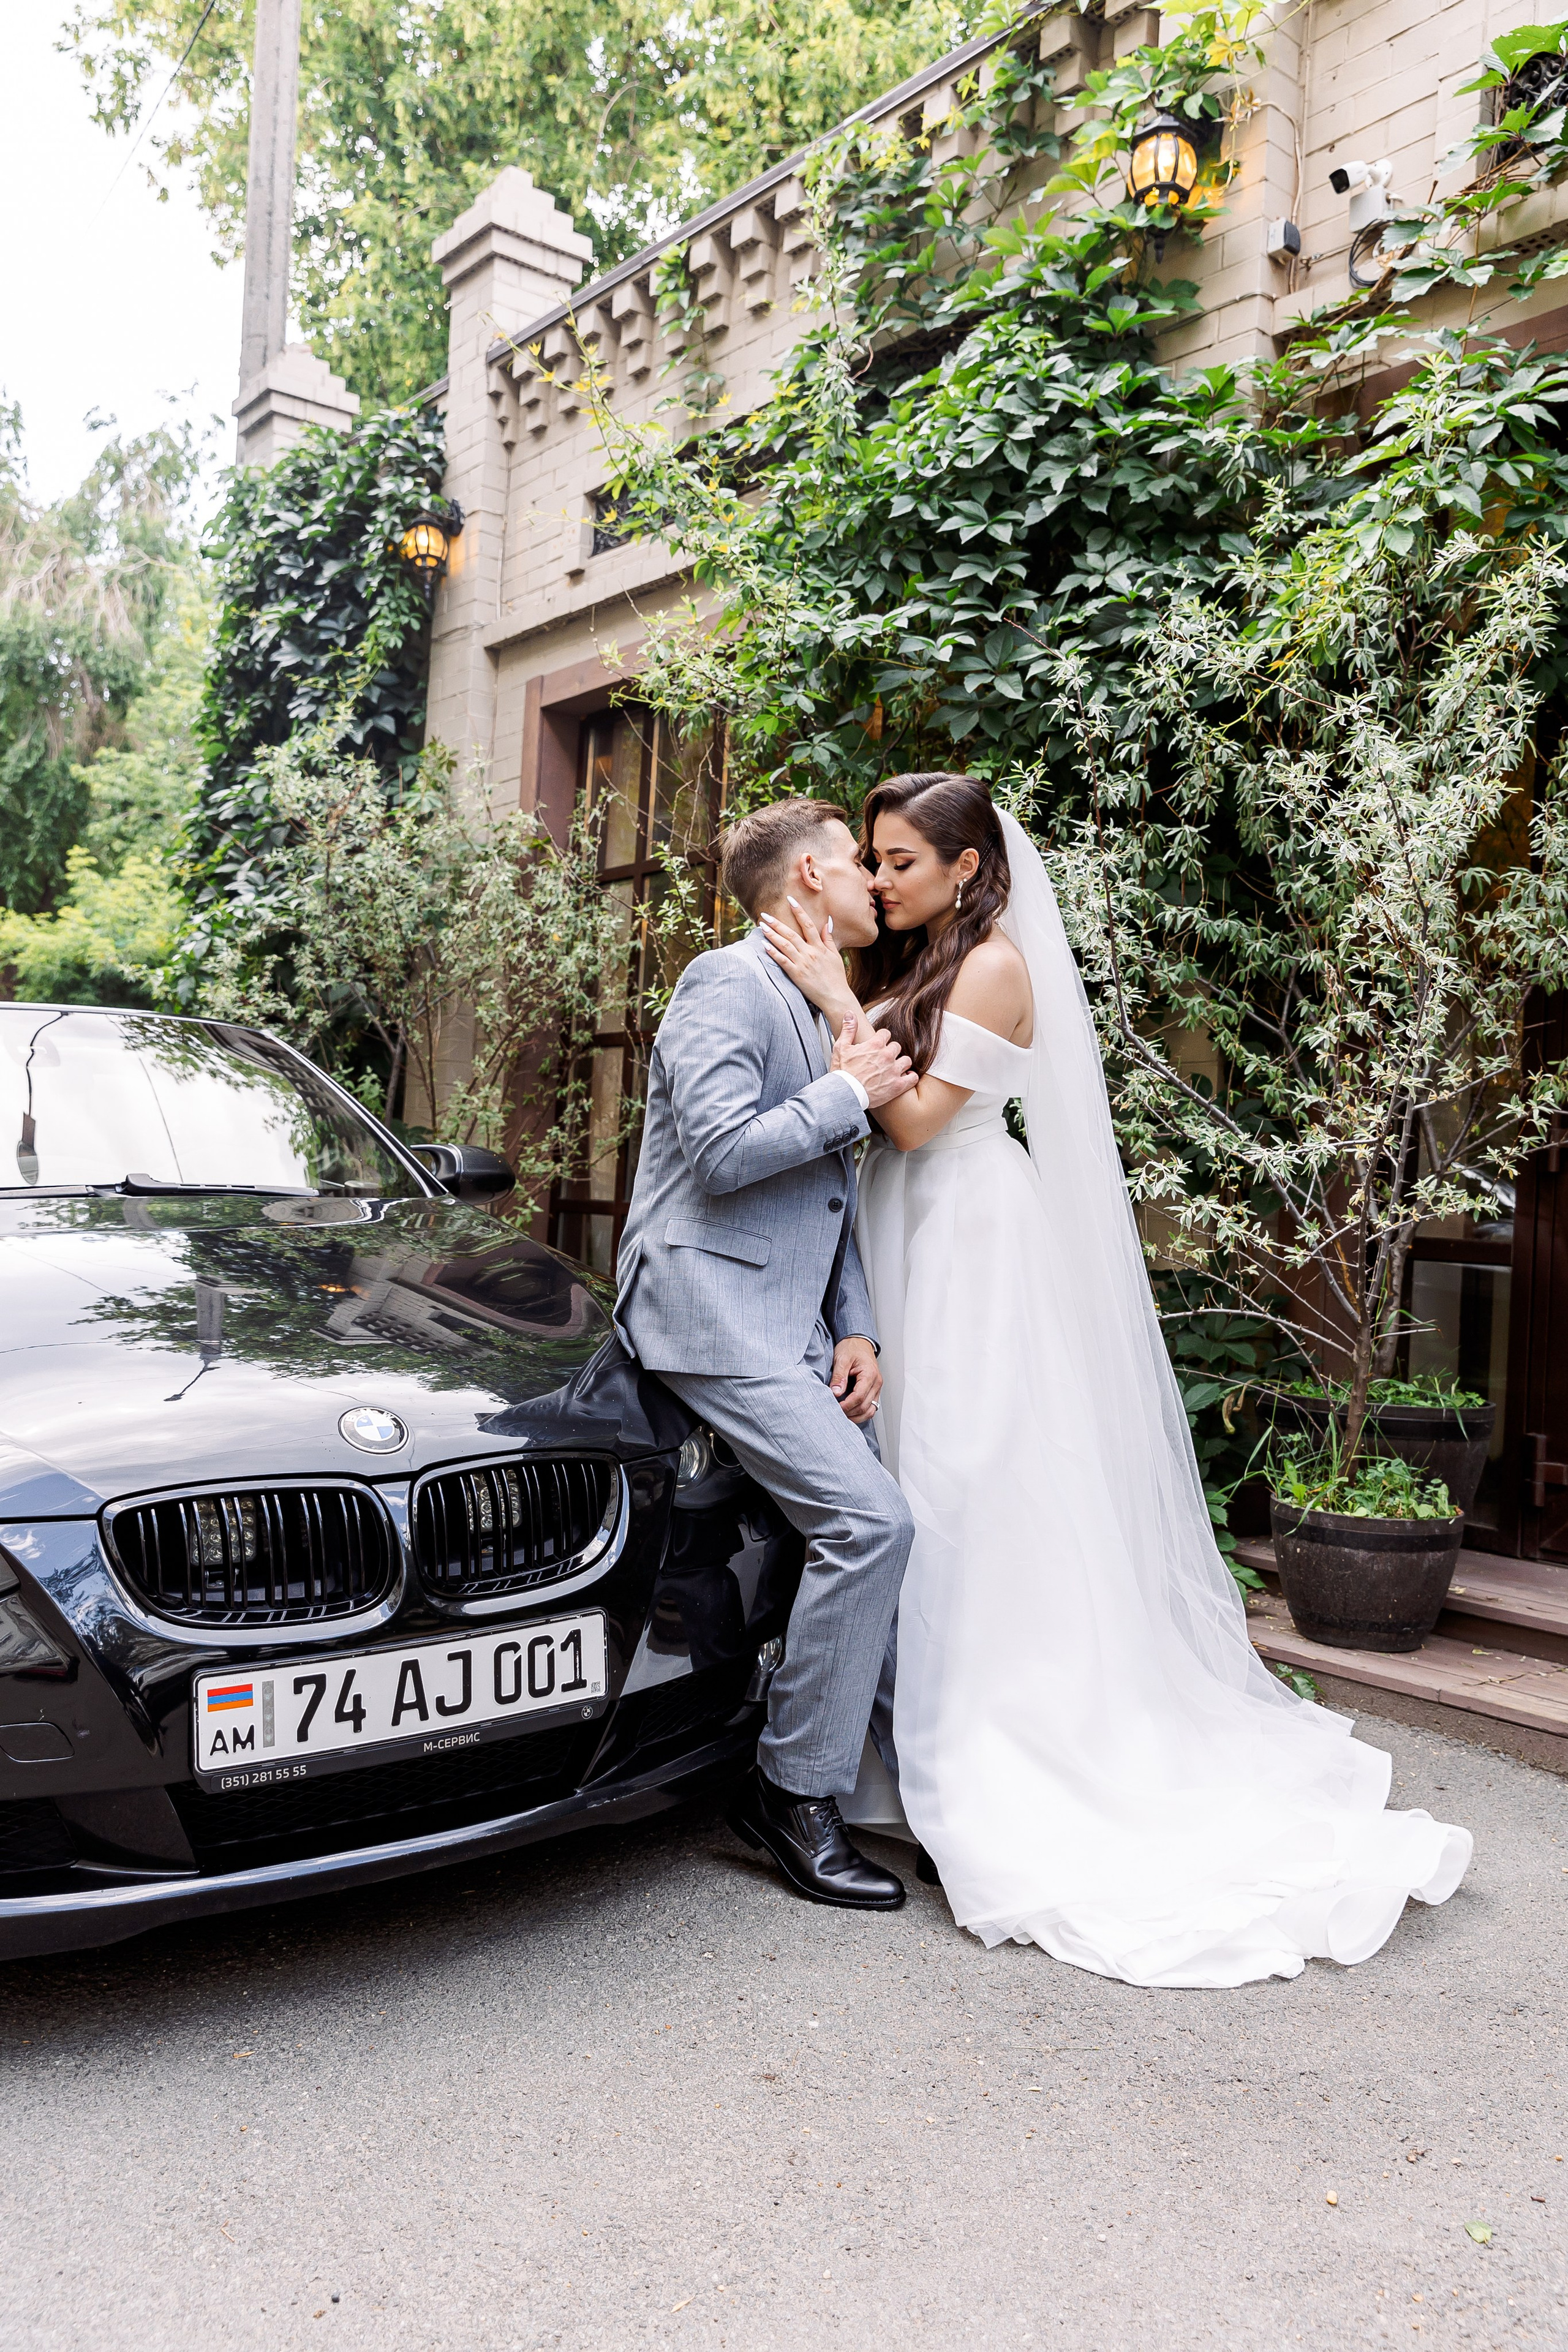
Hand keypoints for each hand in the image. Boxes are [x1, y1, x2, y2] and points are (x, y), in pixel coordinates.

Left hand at [758, 900, 858, 1024]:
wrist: (836, 997)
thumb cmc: (836, 977)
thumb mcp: (835, 955)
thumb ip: (829, 938)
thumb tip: (827, 921)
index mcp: (819, 947)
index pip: (808, 924)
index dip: (799, 911)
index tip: (790, 900)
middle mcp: (810, 953)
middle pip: (791, 933)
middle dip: (777, 922)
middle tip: (764, 914)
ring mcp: (802, 963)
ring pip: (785, 945)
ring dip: (772, 935)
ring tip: (761, 926)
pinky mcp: (796, 975)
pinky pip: (783, 961)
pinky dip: (773, 953)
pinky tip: (764, 945)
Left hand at [830, 1335, 880, 1424]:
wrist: (859, 1342)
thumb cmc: (851, 1348)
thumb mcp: (842, 1359)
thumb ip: (839, 1376)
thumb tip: (836, 1392)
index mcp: (870, 1374)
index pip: (859, 1396)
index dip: (847, 1405)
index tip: (835, 1407)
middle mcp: (876, 1383)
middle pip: (865, 1406)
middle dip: (850, 1413)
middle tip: (835, 1413)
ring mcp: (876, 1388)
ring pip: (870, 1411)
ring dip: (856, 1417)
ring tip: (842, 1416)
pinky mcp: (873, 1391)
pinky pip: (870, 1408)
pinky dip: (860, 1413)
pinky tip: (850, 1413)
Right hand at [832, 1012, 916, 1109]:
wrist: (844, 1094)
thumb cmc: (842, 1073)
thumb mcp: (841, 1047)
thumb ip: (848, 1029)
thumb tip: (850, 1014)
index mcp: (875, 1045)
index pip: (886, 1033)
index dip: (882, 1039)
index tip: (879, 1045)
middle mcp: (887, 1055)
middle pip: (897, 1046)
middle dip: (891, 1051)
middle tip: (884, 1059)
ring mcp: (893, 1070)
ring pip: (906, 1060)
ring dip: (901, 1063)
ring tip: (893, 1069)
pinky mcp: (897, 1085)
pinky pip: (912, 1078)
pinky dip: (910, 1078)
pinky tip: (904, 1078)